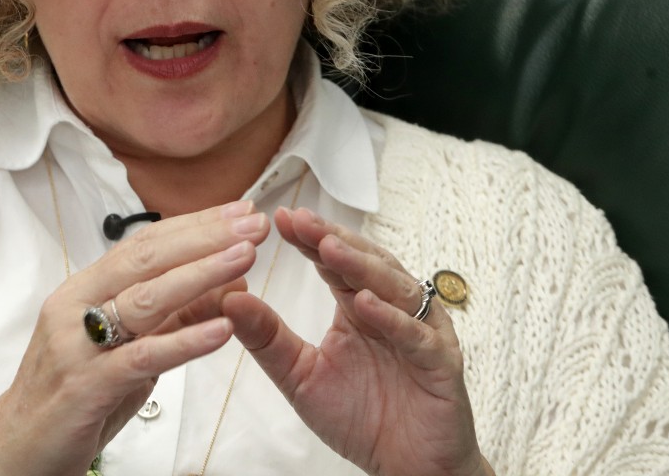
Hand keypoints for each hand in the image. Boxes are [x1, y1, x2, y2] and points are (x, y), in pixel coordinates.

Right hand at [0, 201, 268, 475]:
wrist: (15, 447)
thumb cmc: (70, 396)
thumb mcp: (124, 351)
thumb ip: (168, 320)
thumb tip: (226, 287)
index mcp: (82, 290)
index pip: (143, 245)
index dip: (194, 225)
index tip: (240, 211)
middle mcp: (75, 307)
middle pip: (146, 260)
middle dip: (205, 238)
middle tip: (253, 223)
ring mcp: (77, 344)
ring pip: (145, 299)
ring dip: (200, 275)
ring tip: (244, 259)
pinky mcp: (86, 385)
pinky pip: (142, 358)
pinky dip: (185, 340)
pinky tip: (222, 329)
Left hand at [223, 207, 491, 475]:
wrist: (408, 467)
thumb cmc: (361, 417)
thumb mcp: (300, 375)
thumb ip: (267, 338)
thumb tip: (228, 299)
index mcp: (359, 308)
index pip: (334, 263)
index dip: (310, 240)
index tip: (279, 218)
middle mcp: (393, 311)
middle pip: (366, 263)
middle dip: (333, 240)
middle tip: (301, 220)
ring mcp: (421, 333)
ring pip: (394, 289)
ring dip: (361, 267)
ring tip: (329, 248)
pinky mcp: (440, 364)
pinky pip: (417, 336)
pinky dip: (393, 319)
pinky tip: (365, 304)